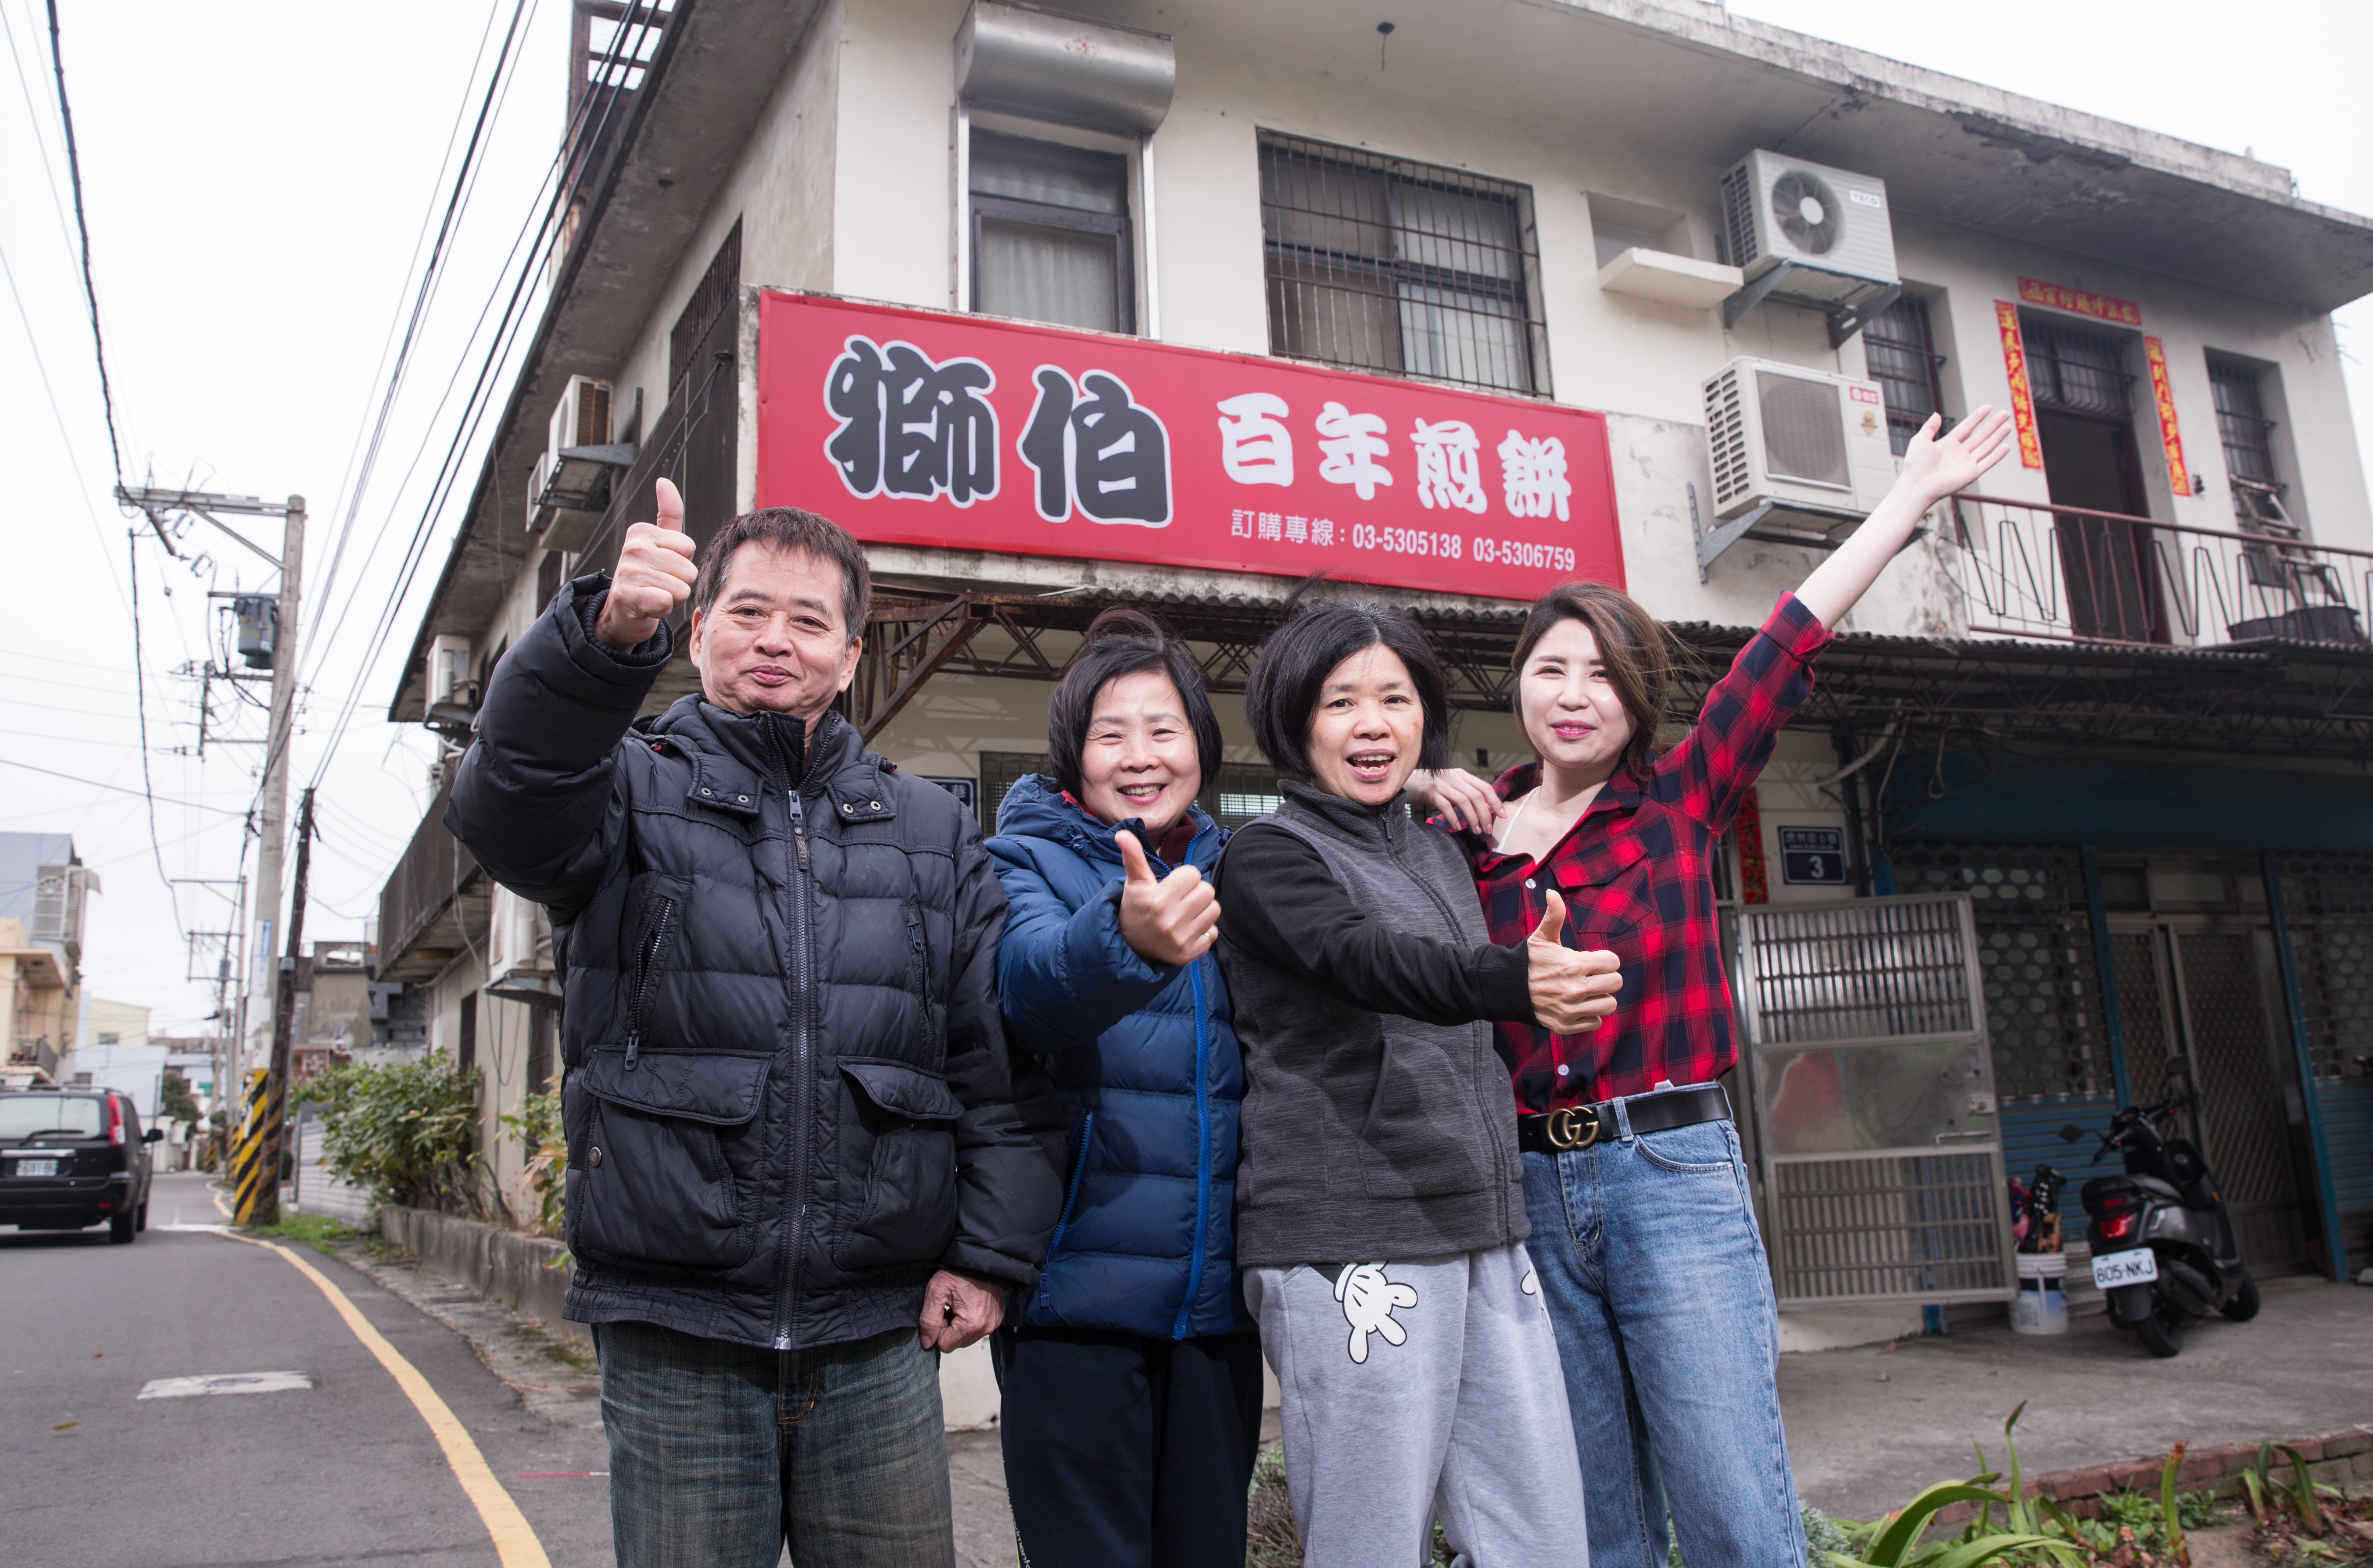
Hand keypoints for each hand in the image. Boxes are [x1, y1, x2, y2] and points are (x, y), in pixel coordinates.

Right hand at [593, 476, 696, 652]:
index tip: (663, 567)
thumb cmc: (648, 576)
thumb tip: (663, 481)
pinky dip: (662, 609)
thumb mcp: (660, 542)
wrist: (622, 612)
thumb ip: (668, 512)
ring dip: (671, 598)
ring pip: (680, 588)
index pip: (688, 546)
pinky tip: (648, 607)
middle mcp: (633, 547)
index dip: (681, 562)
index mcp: (642, 531)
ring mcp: (628, 571)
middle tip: (659, 584)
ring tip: (653, 594)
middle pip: (687, 569)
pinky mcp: (627, 596)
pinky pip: (666, 602)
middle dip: (679, 583)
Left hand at [918, 1268, 1003, 1351]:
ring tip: (959, 1304)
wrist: (980, 1255)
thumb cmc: (956, 1272)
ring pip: (967, 1337)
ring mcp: (994, 1323)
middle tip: (949, 1307)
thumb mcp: (936, 1292)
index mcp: (971, 1324)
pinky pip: (979, 1328)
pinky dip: (970, 1320)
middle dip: (949, 1329)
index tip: (941, 1311)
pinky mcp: (998, 1317)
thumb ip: (928, 1320)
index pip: (945, 1345)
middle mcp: (986, 1328)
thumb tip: (926, 1344)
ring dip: (959, 1325)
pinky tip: (969, 1304)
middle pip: (957, 1343)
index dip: (938, 1330)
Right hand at [1115, 830, 1219, 966]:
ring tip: (1185, 913)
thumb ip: (1133, 857)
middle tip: (1180, 899)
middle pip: (1207, 891)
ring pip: (1214, 910)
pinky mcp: (1190, 954)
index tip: (1172, 886)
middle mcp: (1171, 920)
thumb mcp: (1134, 883)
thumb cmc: (1136, 908)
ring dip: (1202, 909)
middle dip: (1195, 892)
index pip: (1193, 874)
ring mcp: (1181, 939)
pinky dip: (1203, 930)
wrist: (1129, 946)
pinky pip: (1213, 933)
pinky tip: (1187, 930)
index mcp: (1158, 899)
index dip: (1184, 877)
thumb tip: (1122, 833)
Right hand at [1405, 767, 1503, 833]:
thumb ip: (1466, 795)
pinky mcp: (1430, 793)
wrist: (1407, 782)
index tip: (1502, 815)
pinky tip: (1457, 827)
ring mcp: (1442, 784)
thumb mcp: (1452, 787)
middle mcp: (1454, 777)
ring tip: (1476, 831)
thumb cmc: (1432, 788)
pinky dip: (1454, 818)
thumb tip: (1485, 809)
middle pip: (1476, 796)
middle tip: (1488, 830)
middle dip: (1485, 814)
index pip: (1484, 787)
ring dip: (1472, 818)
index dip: (1495, 801)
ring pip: (1464, 801)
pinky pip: (1446, 806)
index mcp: (1462, 775)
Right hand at [1524, 891, 1621, 1033]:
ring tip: (1586, 991)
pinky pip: (1595, 1023)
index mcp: (1573, 965)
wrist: (1505, 989)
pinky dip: (1589, 1015)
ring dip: (1600, 997)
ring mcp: (1571, 1010)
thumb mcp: (1541, 937)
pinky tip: (1577, 1005)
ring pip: (1609, 1005)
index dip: (1605, 959)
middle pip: (1615, 983)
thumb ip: (1553, 915)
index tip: (1592, 961)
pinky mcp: (1566, 1026)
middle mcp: (1574, 989)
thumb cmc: (1528, 961)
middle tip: (1591, 976)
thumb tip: (1552, 892)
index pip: (1613, 962)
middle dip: (1606, 977)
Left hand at [1901, 405, 2015, 505]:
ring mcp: (1966, 463)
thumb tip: (1937, 414)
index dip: (1977, 417)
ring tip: (2008, 425)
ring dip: (1998, 436)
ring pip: (1986, 446)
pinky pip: (1988, 462)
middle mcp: (1959, 453)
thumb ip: (1930, 427)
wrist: (1917, 484)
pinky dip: (1997, 455)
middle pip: (1980, 435)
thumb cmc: (1915, 464)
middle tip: (2005, 413)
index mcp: (1948, 444)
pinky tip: (2007, 447)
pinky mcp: (1971, 473)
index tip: (1988, 407)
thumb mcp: (1920, 440)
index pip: (1967, 427)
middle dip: (1993, 424)